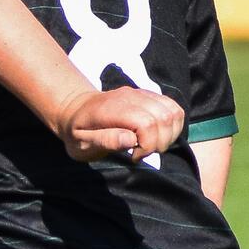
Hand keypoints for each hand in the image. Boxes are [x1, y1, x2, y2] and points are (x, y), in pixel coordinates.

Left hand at [57, 86, 184, 161]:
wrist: (74, 109)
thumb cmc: (77, 131)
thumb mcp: (81, 142)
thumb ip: (105, 140)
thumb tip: (130, 140)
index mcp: (111, 108)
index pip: (146, 123)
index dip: (147, 144)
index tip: (133, 155)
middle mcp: (129, 96)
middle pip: (164, 117)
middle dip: (160, 142)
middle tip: (142, 152)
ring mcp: (141, 93)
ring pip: (174, 111)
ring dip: (170, 134)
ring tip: (150, 144)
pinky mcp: (149, 96)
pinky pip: (173, 108)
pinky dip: (173, 125)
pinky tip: (156, 135)